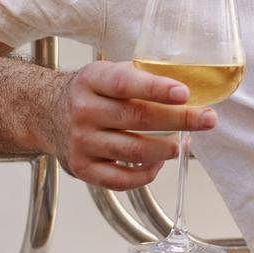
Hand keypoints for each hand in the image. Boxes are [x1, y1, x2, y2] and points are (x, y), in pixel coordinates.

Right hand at [43, 60, 217, 187]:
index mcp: (92, 80)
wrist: (45, 113)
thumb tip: (192, 86)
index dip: (156, 88)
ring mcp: (81, 142)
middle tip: (208, 119)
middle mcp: (84, 111)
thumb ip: (141, 77)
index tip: (185, 93)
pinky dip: (147, 173)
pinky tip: (159, 162)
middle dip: (180, 120)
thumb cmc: (91, 92)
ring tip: (184, 142)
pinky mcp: (82, 168)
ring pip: (134, 151)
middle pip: (138, 118)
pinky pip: (122, 180)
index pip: (126, 83)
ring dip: (167, 149)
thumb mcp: (108, 73)